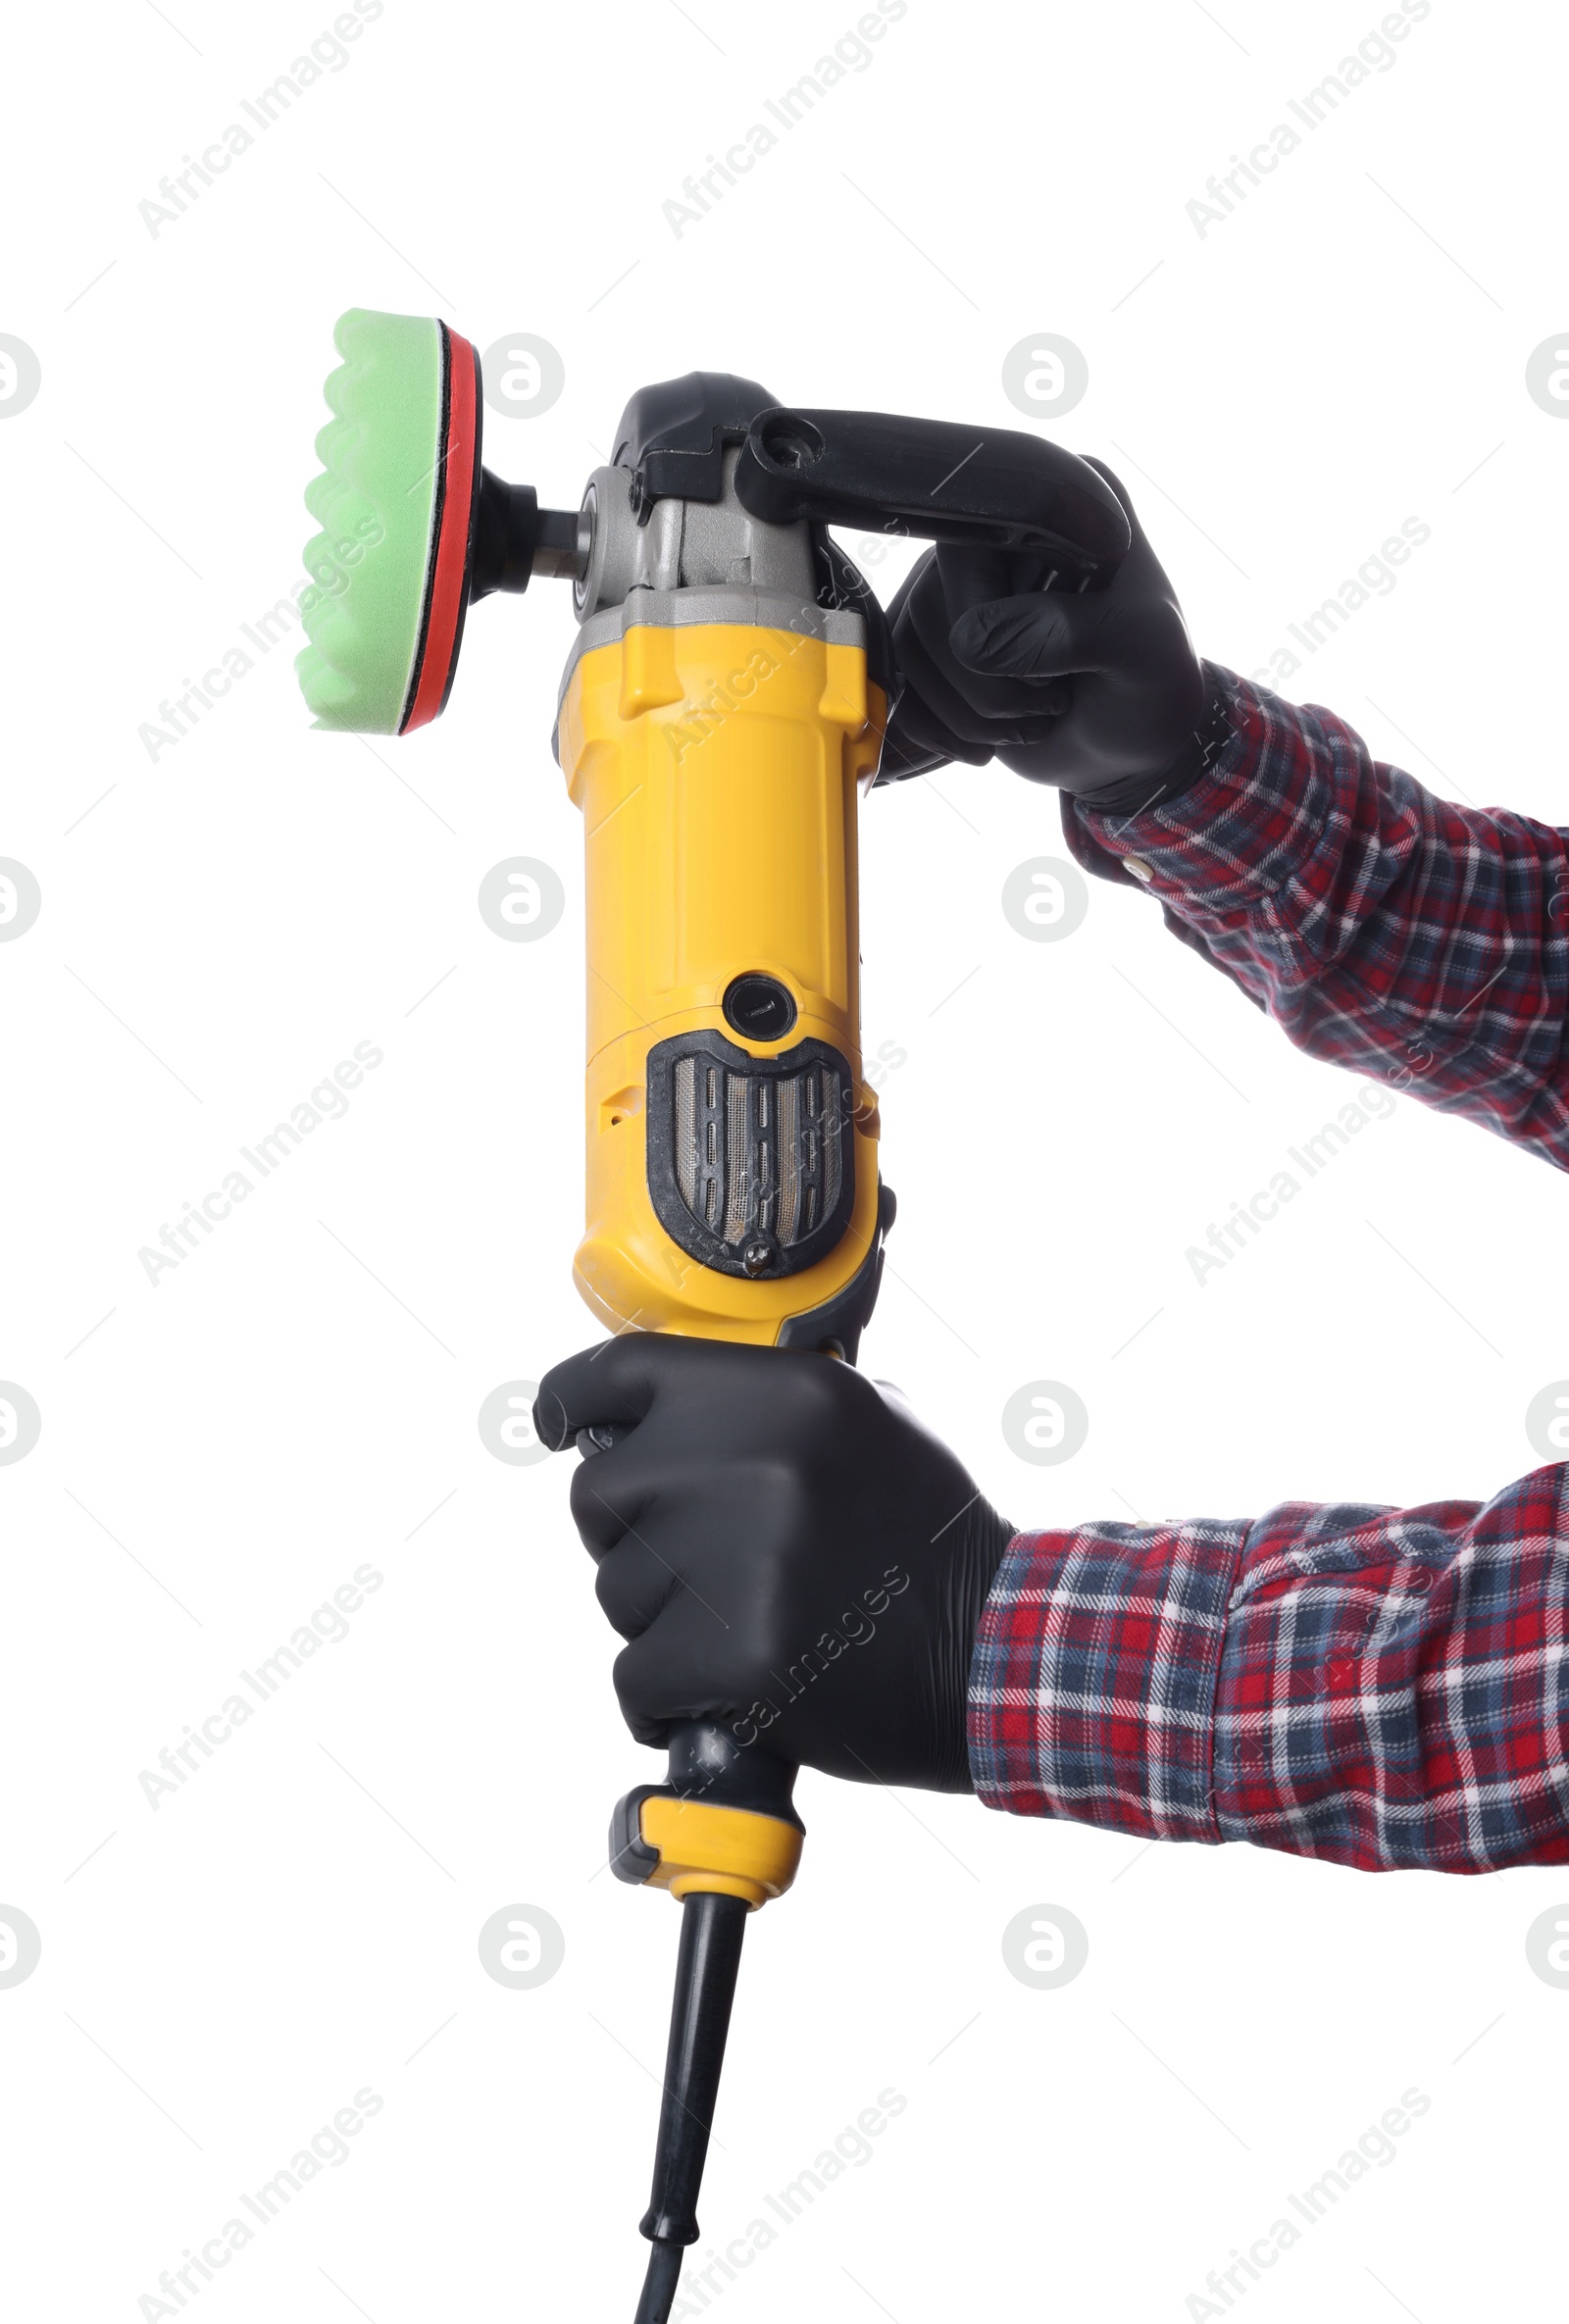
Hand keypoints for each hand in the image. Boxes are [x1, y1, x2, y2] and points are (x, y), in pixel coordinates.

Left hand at [534, 1335, 1014, 1792]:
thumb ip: (763, 1407)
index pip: (623, 1371)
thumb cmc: (926, 1539)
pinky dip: (665, 1698)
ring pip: (616, 1591)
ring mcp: (743, 1561)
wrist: (996, 1655)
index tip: (558, 1425)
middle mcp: (753, 1462)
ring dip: (662, 1621)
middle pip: (601, 1494)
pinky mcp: (739, 1656)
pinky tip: (729, 1692)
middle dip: (633, 1536)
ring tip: (749, 1626)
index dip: (573, 1401)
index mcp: (785, 1393)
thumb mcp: (866, 1423)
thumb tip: (654, 1413)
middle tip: (700, 1566)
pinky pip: (635, 1677)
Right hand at [880, 460, 1212, 811]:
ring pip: (910, 648)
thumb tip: (973, 640)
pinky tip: (991, 741)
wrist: (1132, 747)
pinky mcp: (939, 645)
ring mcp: (962, 592)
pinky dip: (941, 729)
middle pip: (933, 600)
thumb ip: (1070, 633)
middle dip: (987, 679)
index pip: (976, 534)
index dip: (996, 609)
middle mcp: (999, 537)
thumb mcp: (1141, 650)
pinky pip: (901, 684)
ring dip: (969, 711)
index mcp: (1057, 506)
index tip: (1059, 662)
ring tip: (1032, 718)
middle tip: (1053, 698)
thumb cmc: (1152, 685)